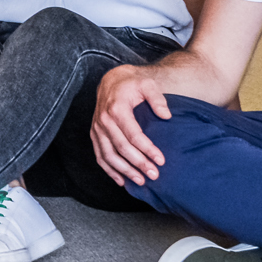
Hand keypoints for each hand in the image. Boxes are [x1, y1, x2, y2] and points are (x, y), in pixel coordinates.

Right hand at [90, 65, 173, 186]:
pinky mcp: (94, 135)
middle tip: (154, 175)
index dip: (147, 149)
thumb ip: (157, 98)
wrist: (111, 81)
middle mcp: (104, 120)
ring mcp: (97, 129)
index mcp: (117, 109)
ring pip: (109, 155)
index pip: (133, 134)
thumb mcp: (147, 84)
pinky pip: (100, 156)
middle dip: (138, 163)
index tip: (161, 160)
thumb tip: (166, 115)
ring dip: (124, 171)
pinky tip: (121, 180)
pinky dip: (109, 170)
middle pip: (121, 148)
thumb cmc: (132, 84)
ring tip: (141, 181)